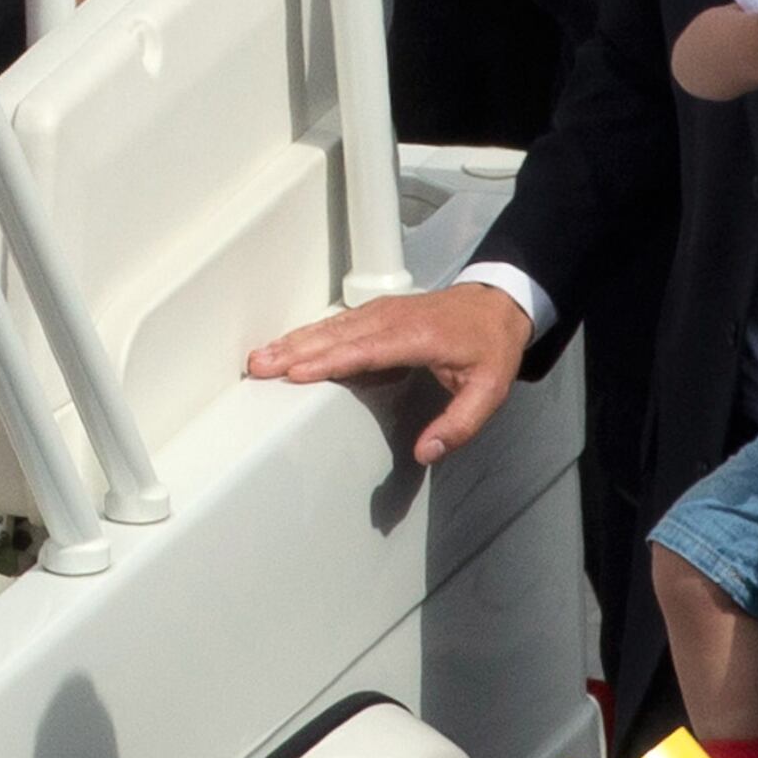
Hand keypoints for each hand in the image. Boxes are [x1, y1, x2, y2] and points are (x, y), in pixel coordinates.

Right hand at [243, 281, 531, 464]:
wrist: (498, 305)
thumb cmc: (491, 349)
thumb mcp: (489, 392)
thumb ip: (459, 425)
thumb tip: (424, 453)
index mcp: (419, 337)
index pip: (368, 350)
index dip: (331, 360)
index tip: (296, 373)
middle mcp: (394, 319)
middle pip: (338, 335)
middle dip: (296, 350)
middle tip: (259, 367)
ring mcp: (382, 312)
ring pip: (331, 326)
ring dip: (293, 341)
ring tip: (259, 358)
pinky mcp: (376, 312)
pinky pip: (337, 323)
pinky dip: (307, 334)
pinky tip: (285, 345)